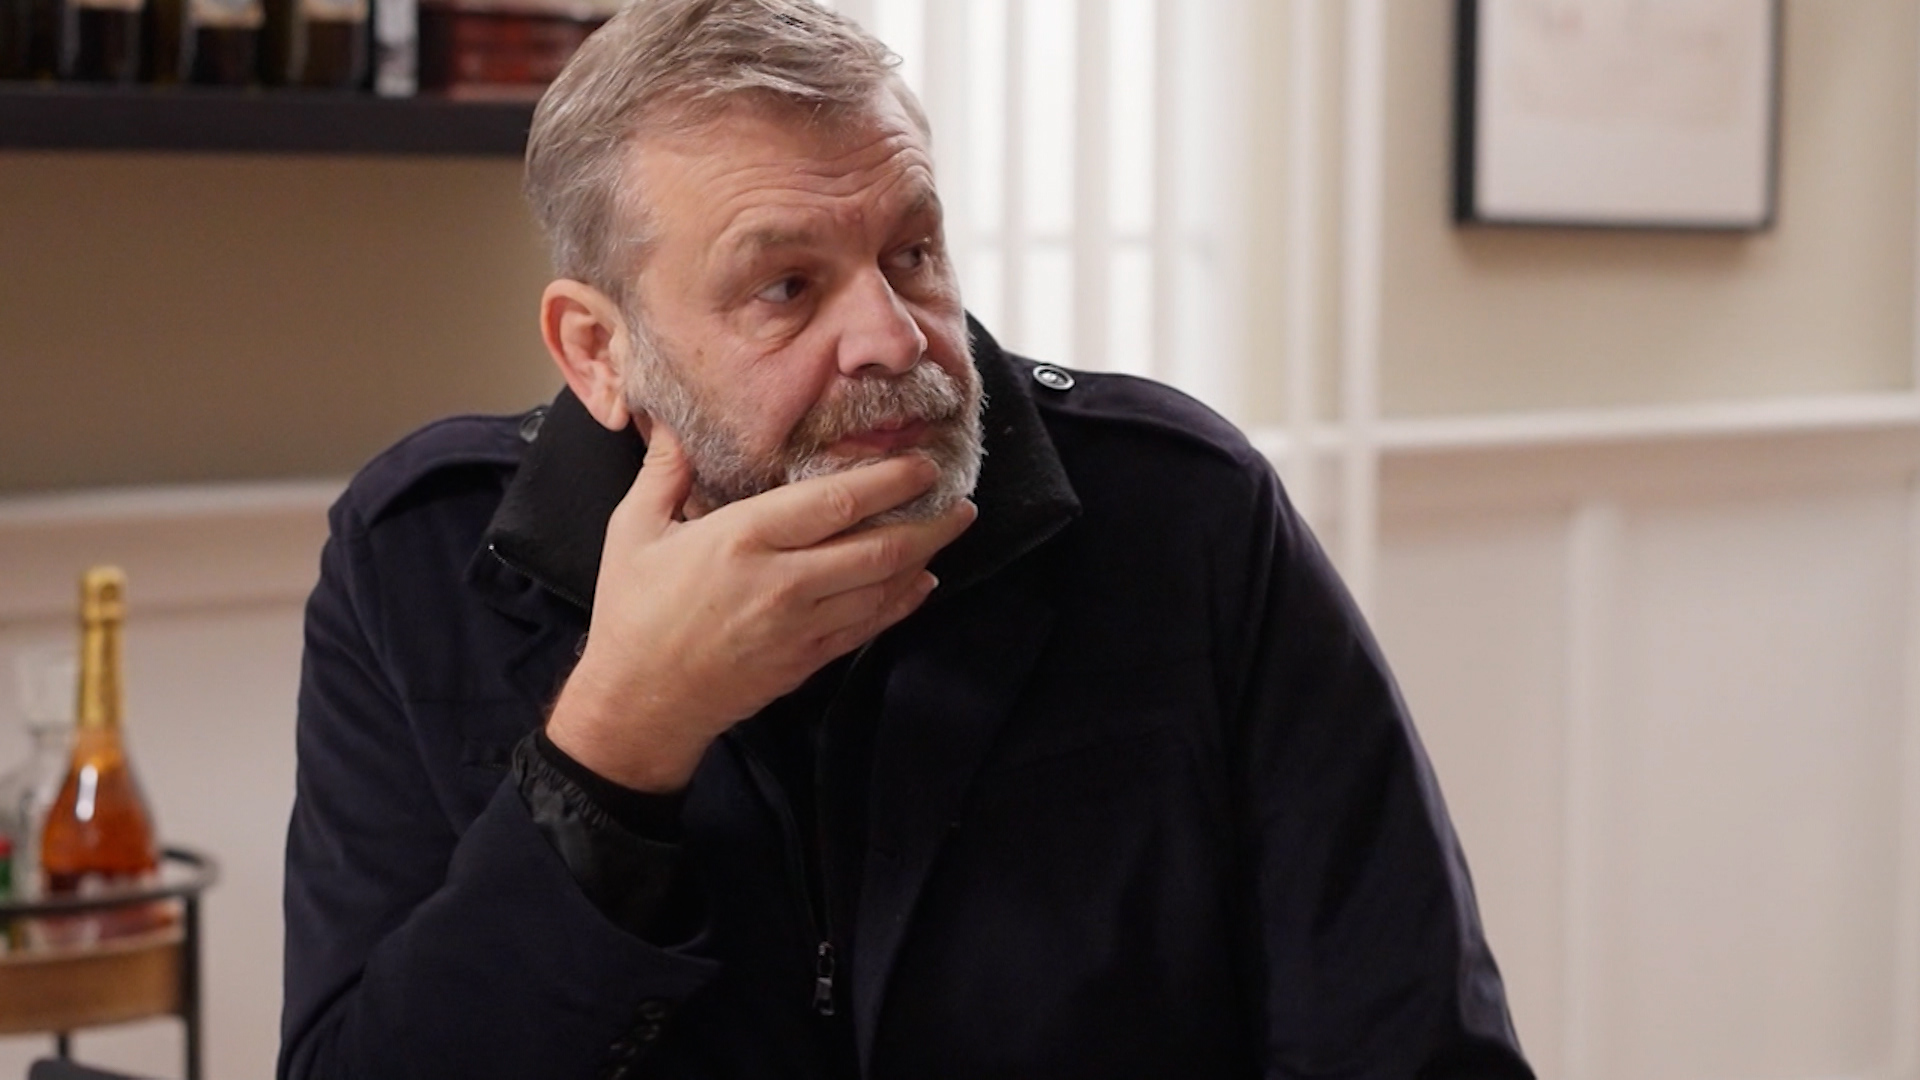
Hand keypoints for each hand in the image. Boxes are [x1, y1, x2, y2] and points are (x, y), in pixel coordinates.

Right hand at [545, 425, 976, 791]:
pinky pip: (868, 626)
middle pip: (878, 547)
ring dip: (924, 558)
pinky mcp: (807, 660)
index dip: (890, 481)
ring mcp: (801, 627)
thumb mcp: (633, 530)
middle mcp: (783, 582)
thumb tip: (674, 426)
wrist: (640, 703)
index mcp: (742, 539)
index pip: (837, 502)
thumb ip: (663, 473)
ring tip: (951, 530)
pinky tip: (921, 584)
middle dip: (930, 522)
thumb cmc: (633, 611)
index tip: (922, 464)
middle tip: (960, 500)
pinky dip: (901, 603)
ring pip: (883, 588)